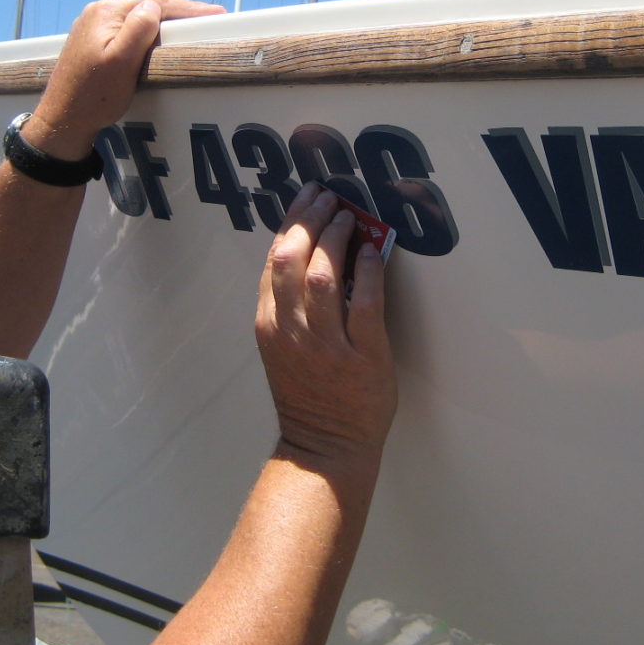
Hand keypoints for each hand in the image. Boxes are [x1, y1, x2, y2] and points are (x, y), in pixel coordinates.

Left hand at [25, 0, 221, 156]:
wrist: (62, 121)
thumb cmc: (94, 95)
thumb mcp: (121, 61)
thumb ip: (139, 29)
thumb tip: (154, 6)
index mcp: (105, 13)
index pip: (154, 3)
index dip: (188, 8)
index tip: (216, 14)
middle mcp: (97, 14)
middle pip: (146, 7)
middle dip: (179, 13)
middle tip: (210, 19)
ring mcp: (93, 28)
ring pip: (137, 18)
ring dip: (165, 21)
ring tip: (191, 27)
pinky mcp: (93, 44)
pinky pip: (128, 30)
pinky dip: (149, 32)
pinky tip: (161, 39)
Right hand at [255, 183, 395, 467]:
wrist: (326, 447)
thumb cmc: (307, 395)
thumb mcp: (281, 348)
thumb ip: (288, 306)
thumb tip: (309, 251)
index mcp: (269, 326)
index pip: (274, 260)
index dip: (292, 222)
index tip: (307, 198)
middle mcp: (292, 331)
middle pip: (294, 259)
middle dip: (311, 219)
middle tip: (329, 198)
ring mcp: (326, 344)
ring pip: (325, 275)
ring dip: (338, 238)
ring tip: (350, 217)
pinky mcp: (363, 355)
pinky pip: (365, 302)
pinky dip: (369, 270)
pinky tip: (374, 250)